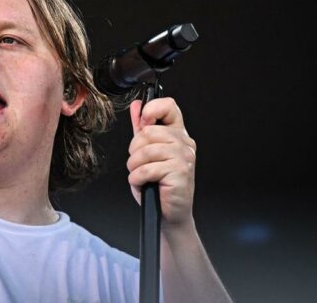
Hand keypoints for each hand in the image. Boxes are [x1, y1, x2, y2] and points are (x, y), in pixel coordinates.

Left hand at [127, 98, 196, 229]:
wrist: (169, 212)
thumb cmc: (158, 184)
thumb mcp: (146, 154)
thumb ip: (141, 129)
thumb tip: (136, 106)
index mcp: (177, 134)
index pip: (169, 106)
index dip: (151, 110)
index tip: (142, 123)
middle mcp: (184, 143)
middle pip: (148, 132)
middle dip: (134, 150)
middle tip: (139, 163)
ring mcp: (184, 157)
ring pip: (145, 151)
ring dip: (134, 167)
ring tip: (141, 175)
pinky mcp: (180, 172)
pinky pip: (146, 169)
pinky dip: (137, 178)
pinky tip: (144, 183)